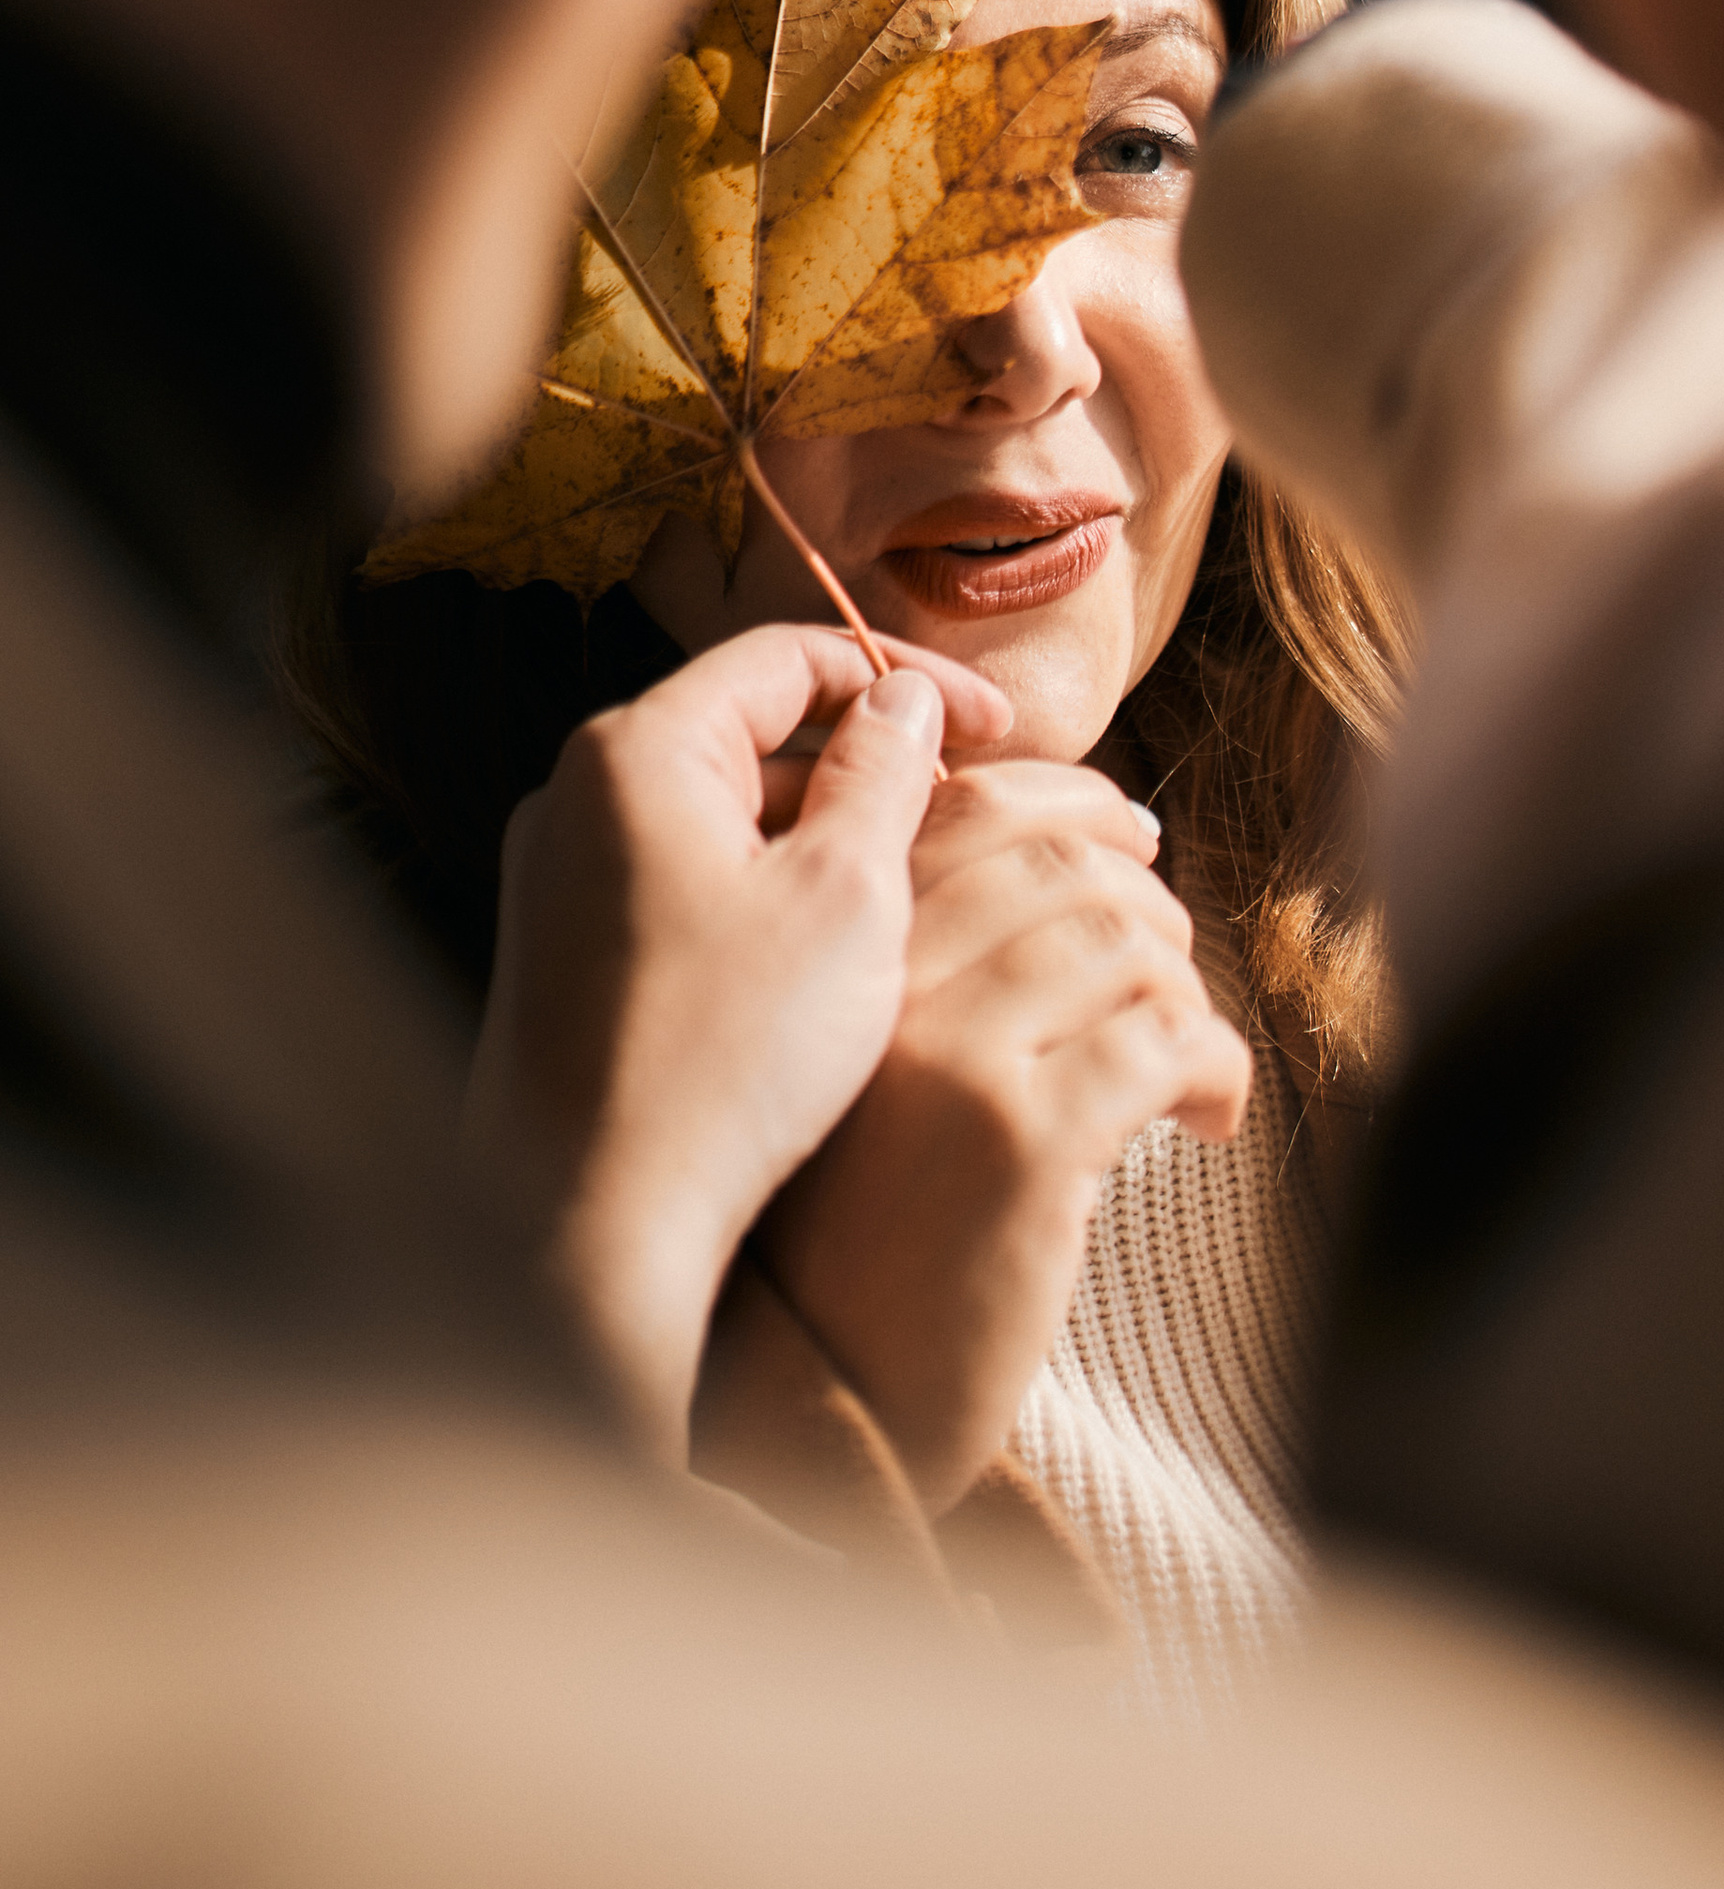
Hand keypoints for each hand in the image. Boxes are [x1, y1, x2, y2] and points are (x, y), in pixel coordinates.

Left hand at [467, 623, 1011, 1458]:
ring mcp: (560, 882)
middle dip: (869, 765)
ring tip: (922, 895)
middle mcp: (578, 798)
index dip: (908, 680)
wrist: (592, 1232)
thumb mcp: (848, 896)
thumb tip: (902, 703)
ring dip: (824, 838)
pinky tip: (839, 962)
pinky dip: (769, 897)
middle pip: (752, 731)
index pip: (789, 656)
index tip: (997, 727)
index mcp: (638, 753)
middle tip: (973, 815)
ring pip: (723, 817)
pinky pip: (686, 886)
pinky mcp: (567, 961)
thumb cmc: (722, 1061)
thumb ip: (883, 776)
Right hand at [759, 756, 1253, 1516]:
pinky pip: (1168, 1043)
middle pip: (1062, 859)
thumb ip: (934, 963)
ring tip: (1183, 1057)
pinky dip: (1215, 1067)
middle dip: (1146, 894)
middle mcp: (886, 986)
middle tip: (1171, 965)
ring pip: (1125, 942)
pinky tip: (1205, 1118)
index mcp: (844, 955)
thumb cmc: (854, 1229)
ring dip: (1183, 986)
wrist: (820, 1402)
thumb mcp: (867, 1068)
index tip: (1134, 838)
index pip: (974, 804)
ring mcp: (954, 1059)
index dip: (1077, 802)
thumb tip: (1084, 855)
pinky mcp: (1026, 1142)